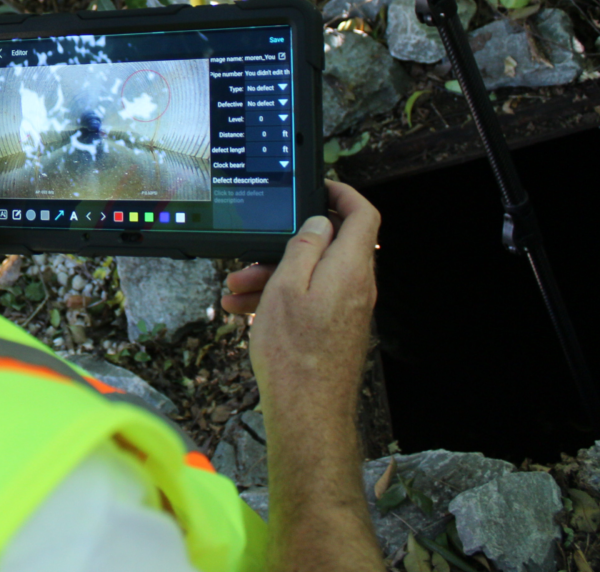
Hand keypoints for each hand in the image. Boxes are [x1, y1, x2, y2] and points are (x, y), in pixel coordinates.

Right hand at [244, 182, 385, 571]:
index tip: (320, 186)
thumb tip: (319, 221)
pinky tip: (246, 311)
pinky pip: (308, 299)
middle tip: (250, 258)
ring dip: (273, 276)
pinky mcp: (335, 329)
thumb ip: (305, 247)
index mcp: (350, 269)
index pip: (364, 216)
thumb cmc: (295, 354)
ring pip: (312, 275)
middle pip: (327, 247)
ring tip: (236, 292)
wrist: (307, 412)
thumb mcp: (287, 286)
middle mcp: (357, 286)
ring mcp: (348, 309)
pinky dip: (280, 298)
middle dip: (284, 247)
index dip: (344, 194)